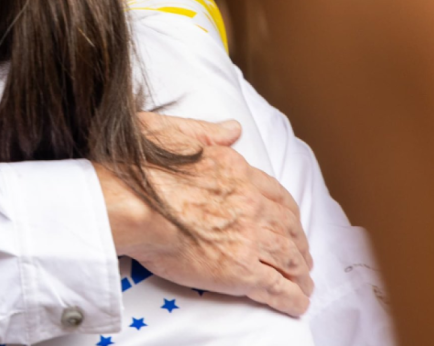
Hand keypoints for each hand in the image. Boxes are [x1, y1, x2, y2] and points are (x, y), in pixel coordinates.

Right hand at [96, 114, 313, 316]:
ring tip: (303, 284)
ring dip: (300, 272)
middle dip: (298, 244)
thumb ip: (206, 132)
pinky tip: (296, 304)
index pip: (275, 195)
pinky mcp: (239, 270)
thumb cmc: (139, 169)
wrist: (130, 203)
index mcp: (236, 172)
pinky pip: (276, 287)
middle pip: (287, 228)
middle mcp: (250, 204)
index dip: (287, 213)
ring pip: (287, 257)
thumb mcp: (172, 132)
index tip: (290, 222)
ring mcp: (247, 238)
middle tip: (301, 256)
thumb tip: (232, 129)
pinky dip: (291, 298)